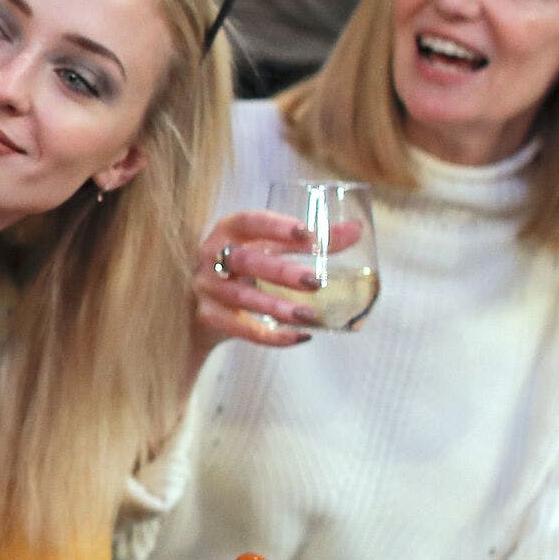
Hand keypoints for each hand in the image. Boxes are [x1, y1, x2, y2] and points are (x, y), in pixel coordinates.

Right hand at [190, 211, 365, 375]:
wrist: (201, 302)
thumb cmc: (245, 267)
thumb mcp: (271, 249)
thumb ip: (308, 242)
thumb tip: (357, 230)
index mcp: (228, 231)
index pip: (249, 222)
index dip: (275, 226)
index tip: (306, 233)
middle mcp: (212, 257)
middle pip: (245, 260)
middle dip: (281, 271)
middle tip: (315, 282)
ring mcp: (207, 288)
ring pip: (241, 296)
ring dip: (276, 306)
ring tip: (309, 315)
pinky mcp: (208, 316)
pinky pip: (238, 328)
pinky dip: (269, 336)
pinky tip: (298, 337)